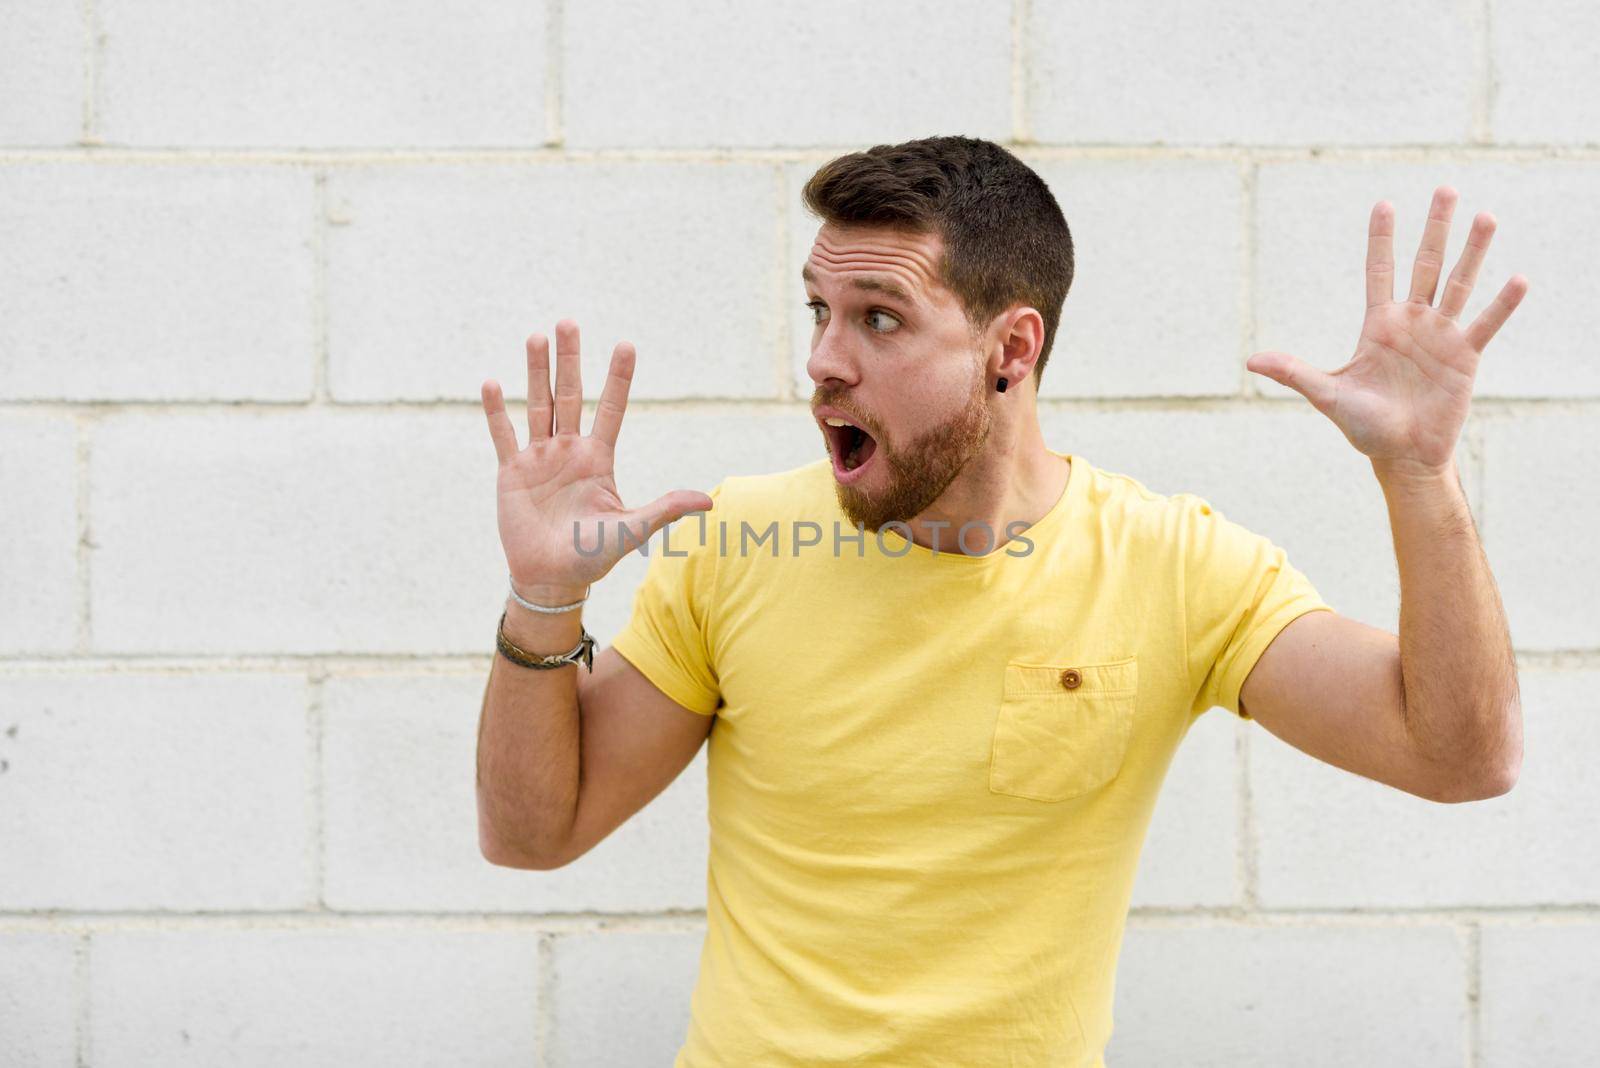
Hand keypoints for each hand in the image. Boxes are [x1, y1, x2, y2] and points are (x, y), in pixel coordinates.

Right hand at [481, 319, 713, 600]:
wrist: (551, 578)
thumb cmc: (593, 556)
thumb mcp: (632, 529)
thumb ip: (665, 510)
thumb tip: (709, 501)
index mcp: (598, 458)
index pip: (610, 409)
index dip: (618, 379)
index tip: (626, 345)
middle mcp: (568, 450)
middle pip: (569, 395)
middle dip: (569, 360)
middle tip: (569, 322)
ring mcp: (538, 458)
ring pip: (536, 405)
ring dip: (535, 372)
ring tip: (536, 337)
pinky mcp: (511, 471)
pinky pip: (503, 435)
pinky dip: (496, 411)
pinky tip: (492, 383)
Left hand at [1246, 186, 1529, 479]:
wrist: (1402, 456)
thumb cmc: (1363, 427)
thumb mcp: (1327, 394)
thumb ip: (1294, 372)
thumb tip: (1250, 360)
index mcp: (1379, 325)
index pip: (1380, 270)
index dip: (1382, 238)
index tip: (1384, 203)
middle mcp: (1412, 322)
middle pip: (1425, 265)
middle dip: (1434, 228)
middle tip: (1444, 188)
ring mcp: (1441, 336)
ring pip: (1458, 284)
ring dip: (1473, 251)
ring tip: (1486, 216)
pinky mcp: (1465, 357)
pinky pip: (1485, 324)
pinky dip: (1501, 304)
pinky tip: (1518, 278)